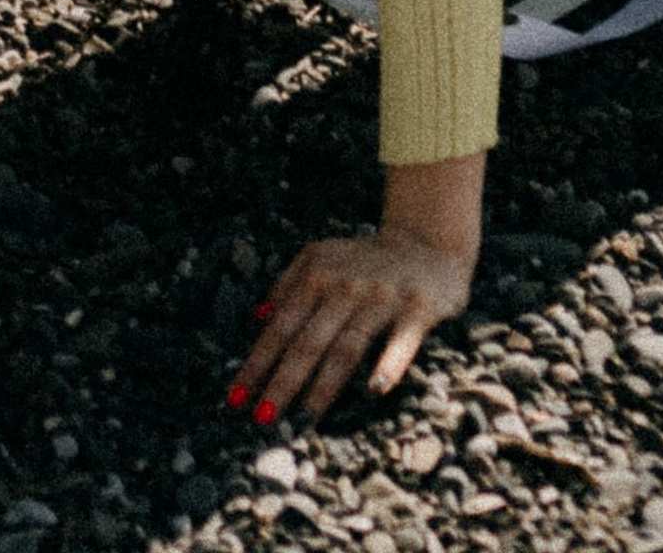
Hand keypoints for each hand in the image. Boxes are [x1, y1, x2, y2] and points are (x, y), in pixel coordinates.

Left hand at [229, 220, 474, 425]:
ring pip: (347, 347)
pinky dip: (388, 364)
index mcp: (318, 276)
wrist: (426, 244)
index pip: (281, 327)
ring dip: (323, 385)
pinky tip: (375, 389)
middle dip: (282, 381)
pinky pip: (401, 341)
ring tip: (303, 418)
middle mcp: (346, 288)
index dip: (257, 363)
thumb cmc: (366, 261)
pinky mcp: (417, 310)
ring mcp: (381, 299)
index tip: (236, 398)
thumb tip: (257, 319)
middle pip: (308, 341)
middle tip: (261, 418)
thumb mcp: (321, 259)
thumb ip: (288, 285)